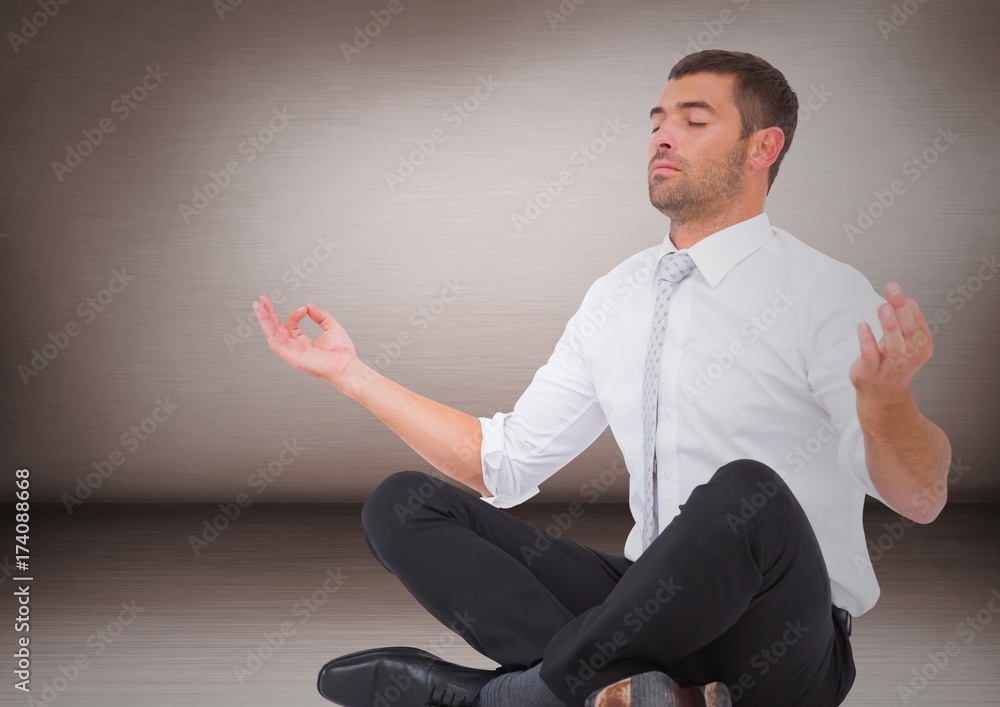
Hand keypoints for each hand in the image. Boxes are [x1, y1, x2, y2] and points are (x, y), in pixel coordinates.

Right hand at [253, 295, 357, 385]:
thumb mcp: (332, 327)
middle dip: (268, 314)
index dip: (294, 315)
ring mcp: (292, 353)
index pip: (290, 326)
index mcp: (303, 343)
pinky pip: (275, 343)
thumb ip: (320, 316)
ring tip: (258, 306)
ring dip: (264, 320)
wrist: (346, 366)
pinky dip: (269, 331)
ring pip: (272, 335)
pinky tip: (265, 320)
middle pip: (276, 329)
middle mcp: (295, 348)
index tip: (304, 309)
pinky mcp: (291, 357)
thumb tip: (309, 306)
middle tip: (262, 300)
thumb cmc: (342, 353)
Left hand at [849, 281, 932, 401]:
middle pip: (909, 330)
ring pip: (894, 346)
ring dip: (890, 325)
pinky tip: (862, 325)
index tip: (894, 288)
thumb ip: (907, 319)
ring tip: (883, 306)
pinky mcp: (870, 371)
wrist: (882, 392)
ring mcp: (889, 366)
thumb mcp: (906, 339)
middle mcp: (909, 356)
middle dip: (901, 309)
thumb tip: (905, 299)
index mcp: (921, 345)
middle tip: (892, 290)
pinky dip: (867, 341)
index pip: (917, 322)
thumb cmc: (893, 360)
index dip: (906, 305)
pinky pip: (870, 356)